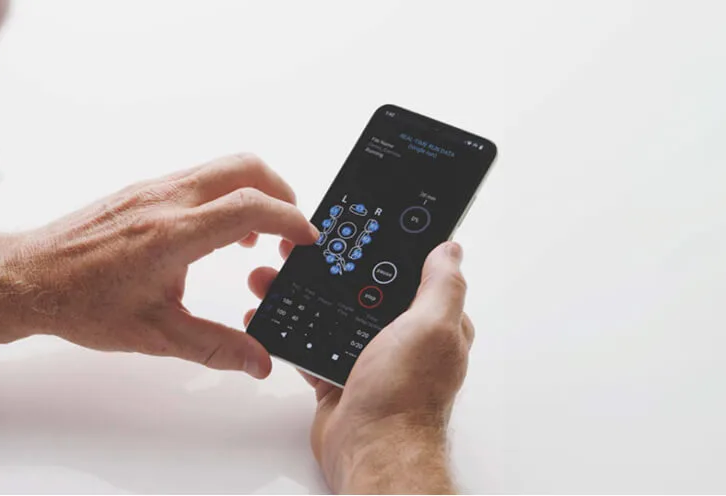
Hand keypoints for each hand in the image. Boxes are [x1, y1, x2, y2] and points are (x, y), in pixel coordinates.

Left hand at [0, 154, 316, 376]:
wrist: (27, 279)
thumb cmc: (80, 303)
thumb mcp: (156, 335)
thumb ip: (216, 347)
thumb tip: (259, 361)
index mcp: (174, 234)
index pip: (251, 208)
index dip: (290, 221)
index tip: (308, 241)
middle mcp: (166, 201)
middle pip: (246, 168)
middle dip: (282, 192)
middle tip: (291, 230)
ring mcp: (152, 190)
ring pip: (221, 168)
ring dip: (252, 194)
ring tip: (256, 239)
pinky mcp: (142, 191)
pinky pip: (197, 178)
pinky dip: (224, 196)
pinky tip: (216, 236)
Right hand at [244, 241, 473, 492]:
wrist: (371, 450)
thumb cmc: (406, 397)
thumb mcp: (433, 326)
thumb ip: (443, 285)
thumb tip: (450, 248)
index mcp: (433, 324)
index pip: (415, 274)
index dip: (390, 250)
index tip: (362, 229)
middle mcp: (405, 341)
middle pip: (368, 290)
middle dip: (336, 270)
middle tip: (305, 249)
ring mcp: (371, 360)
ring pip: (335, 315)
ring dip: (306, 295)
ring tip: (276, 276)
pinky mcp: (339, 378)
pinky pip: (313, 346)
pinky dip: (292, 331)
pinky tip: (274, 315)